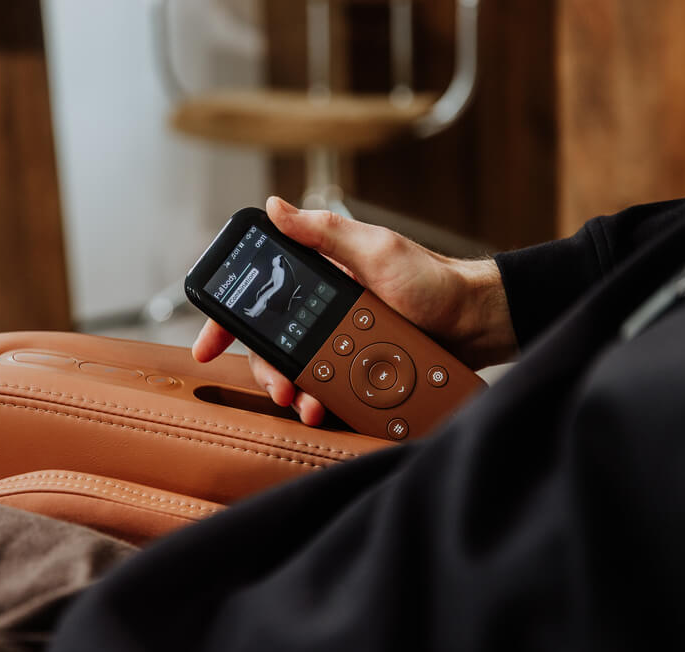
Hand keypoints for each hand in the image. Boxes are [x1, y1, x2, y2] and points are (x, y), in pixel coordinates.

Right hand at [192, 197, 517, 425]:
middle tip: (278, 386)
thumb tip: (277, 207)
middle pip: (273, 348)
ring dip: (293, 393)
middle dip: (265, 371)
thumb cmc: (432, 278)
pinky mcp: (361, 375)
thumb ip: (325, 232)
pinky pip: (330, 395)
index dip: (228, 322)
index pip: (261, 300)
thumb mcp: (377, 249)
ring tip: (305, 404)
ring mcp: (342, 348)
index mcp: (321, 282)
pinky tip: (326, 412)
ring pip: (298, 377)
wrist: (476, 323)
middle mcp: (325, 316)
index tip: (209, 345)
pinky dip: (321, 405)